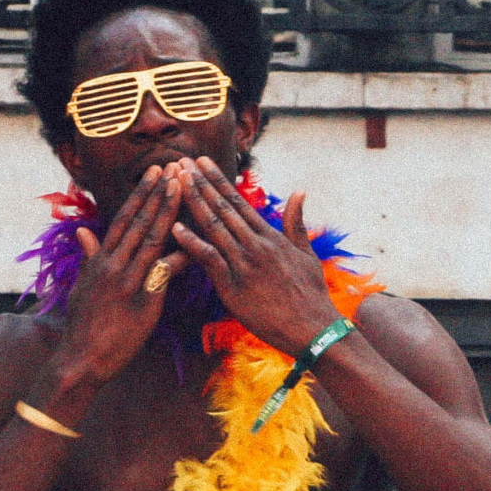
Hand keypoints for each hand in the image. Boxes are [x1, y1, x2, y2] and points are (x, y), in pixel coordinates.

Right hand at [43, 163, 185, 390]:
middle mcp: (113, 265)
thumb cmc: (82, 324)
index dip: (141, 194)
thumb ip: (89, 256)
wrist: (80, 359)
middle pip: (139, 222)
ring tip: (182, 189)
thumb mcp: (82, 285)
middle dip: (157, 193)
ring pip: (151, 240)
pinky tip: (194, 244)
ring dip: (168, 212)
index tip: (155, 173)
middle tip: (174, 168)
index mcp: (101, 260)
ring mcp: (127, 283)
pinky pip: (163, 275)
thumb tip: (84, 231)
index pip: (124, 218)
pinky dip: (178, 258)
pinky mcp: (141, 303)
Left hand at [168, 158, 338, 355]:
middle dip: (200, 183)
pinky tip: (175, 227)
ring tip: (176, 181)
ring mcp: (244, 264)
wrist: (315, 329)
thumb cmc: (311, 294)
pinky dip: (192, 242)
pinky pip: (209, 259)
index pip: (238, 201)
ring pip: (213, 227)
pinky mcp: (234, 286)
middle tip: (181, 161)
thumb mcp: (306, 254)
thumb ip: (295, 222)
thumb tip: (299, 191)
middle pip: (222, 208)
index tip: (201, 162)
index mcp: (270, 236)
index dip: (217, 180)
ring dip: (193, 202)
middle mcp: (255, 244)